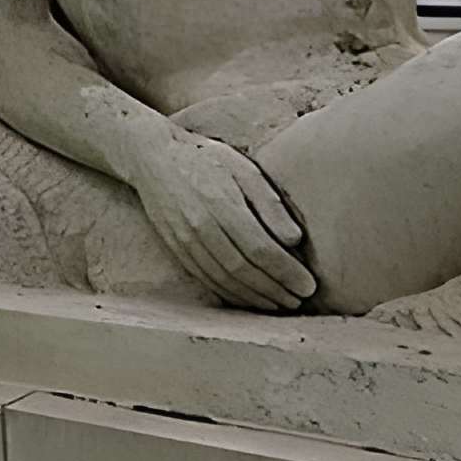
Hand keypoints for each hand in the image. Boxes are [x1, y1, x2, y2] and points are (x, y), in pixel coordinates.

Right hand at [128, 129, 314, 309]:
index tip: (308, 284)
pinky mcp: (176, 247)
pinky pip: (206, 277)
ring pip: (224, 278)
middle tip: (300, 299)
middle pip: (243, 269)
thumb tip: (294, 240)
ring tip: (280, 304)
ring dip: (255, 297)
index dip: (287, 271)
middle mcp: (200, 225)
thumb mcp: (244, 169)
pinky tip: (249, 298)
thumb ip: (270, 203)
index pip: (260, 249)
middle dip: (275, 289)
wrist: (152, 157)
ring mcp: (184, 239)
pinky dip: (230, 293)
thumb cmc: (205, 159)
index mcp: (221, 202)